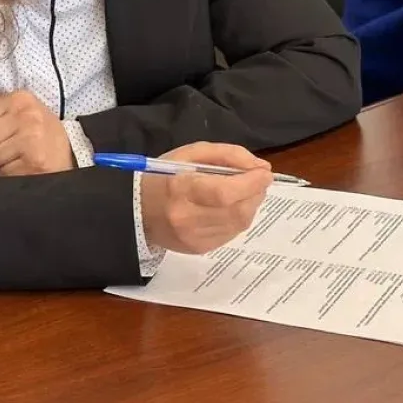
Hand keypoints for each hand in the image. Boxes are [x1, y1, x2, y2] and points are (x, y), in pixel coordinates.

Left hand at [0, 91, 76, 176]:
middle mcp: (28, 116)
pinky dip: (7, 174)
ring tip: (13, 157)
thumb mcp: (18, 111)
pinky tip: (20, 167)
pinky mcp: (33, 162)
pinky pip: (1, 171)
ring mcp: (31, 139)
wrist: (69, 158)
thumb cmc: (39, 133)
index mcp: (22, 99)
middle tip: (6, 146)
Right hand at [139, 142, 273, 253]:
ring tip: (245, 192)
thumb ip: (228, 155)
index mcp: (182, 189)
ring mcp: (193, 237)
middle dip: (256, 193)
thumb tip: (260, 167)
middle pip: (237, 210)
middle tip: (258, 180)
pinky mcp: (199, 249)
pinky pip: (232, 234)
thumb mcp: (192, 153)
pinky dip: (239, 218)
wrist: (138, 209)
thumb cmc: (166, 175)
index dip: (251, 183)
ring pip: (239, 224)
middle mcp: (187, 218)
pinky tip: (231, 207)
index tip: (264, 173)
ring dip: (250, 205)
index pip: (225, 192)